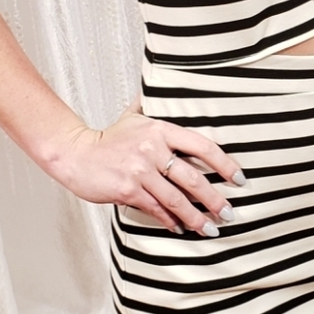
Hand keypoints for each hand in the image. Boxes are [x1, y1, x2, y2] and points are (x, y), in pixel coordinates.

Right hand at [46, 102, 244, 235]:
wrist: (74, 154)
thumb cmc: (108, 139)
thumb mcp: (133, 117)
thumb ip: (152, 105)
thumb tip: (167, 84)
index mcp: (160, 129)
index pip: (202, 146)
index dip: (225, 164)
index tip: (239, 180)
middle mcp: (152, 148)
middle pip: (193, 179)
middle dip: (214, 199)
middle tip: (229, 213)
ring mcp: (139, 170)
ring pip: (177, 199)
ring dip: (196, 217)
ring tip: (210, 229)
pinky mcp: (127, 190)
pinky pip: (156, 209)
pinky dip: (170, 220)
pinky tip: (180, 228)